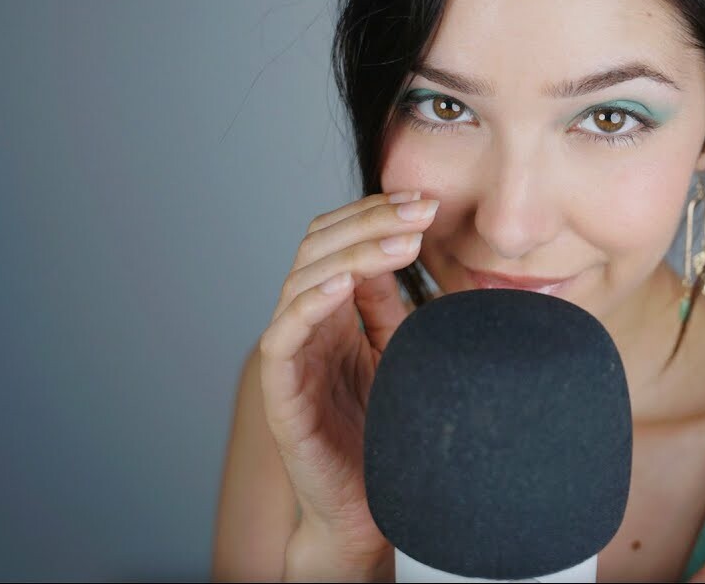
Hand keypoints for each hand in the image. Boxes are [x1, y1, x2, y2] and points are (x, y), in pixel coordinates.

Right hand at [257, 190, 437, 575]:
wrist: (371, 505)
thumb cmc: (385, 430)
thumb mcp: (397, 351)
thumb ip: (387, 303)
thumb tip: (399, 244)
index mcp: (332, 309)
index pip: (338, 239)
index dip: (374, 213)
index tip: (423, 200)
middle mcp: (306, 323)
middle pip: (319, 246)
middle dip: (371, 220)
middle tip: (420, 209)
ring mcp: (290, 354)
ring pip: (303, 279)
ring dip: (354, 252)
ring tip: (401, 240)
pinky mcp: (281, 391)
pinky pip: (284, 335)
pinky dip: (311, 303)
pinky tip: (346, 283)